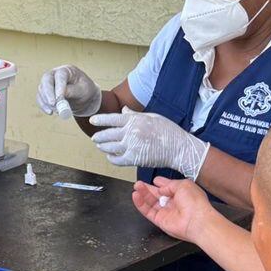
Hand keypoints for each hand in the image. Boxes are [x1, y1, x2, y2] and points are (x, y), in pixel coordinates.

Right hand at [37, 65, 101, 117]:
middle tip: (53, 104)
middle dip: (48, 93)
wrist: (85, 99)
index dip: (58, 86)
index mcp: (68, 70)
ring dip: (47, 102)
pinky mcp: (46, 93)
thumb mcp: (83, 91)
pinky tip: (50, 112)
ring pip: (42, 90)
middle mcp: (56, 74)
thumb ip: (72, 91)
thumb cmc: (86, 92)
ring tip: (57, 111)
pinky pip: (40, 98)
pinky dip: (44, 106)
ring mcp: (49, 83)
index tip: (59, 98)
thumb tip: (59, 95)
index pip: (60, 75)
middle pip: (46, 80)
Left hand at [89, 109, 210, 178]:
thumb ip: (134, 115)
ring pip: (109, 147)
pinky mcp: (134, 159)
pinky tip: (110, 156)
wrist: (178, 148)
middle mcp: (130, 133)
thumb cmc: (168, 130)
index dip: (100, 120)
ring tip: (100, 146)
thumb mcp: (152, 117)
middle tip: (94, 138)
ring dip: (102, 147)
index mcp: (134, 120)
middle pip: (107, 134)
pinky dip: (111, 158)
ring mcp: (131, 146)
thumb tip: (123, 110)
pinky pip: (116, 160)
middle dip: (98, 136)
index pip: (111, 119)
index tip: (92, 121)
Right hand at [132, 178, 216, 244]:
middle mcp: (174, 203)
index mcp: (182, 194)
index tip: (155, 180)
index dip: (162, 183)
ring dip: (143, 194)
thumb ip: (169, 184)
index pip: (168, 188)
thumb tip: (160, 187)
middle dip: (148, 189)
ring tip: (136, 187)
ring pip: (151, 203)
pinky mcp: (160, 220)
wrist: (197, 221)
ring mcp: (166, 212)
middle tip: (139, 183)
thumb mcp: (183, 184)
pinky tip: (136, 196)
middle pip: (157, 195)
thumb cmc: (195, 202)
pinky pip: (147, 211)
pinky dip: (140, 204)